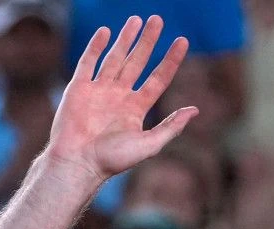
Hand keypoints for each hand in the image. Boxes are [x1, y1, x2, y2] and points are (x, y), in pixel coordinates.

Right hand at [46, 16, 195, 181]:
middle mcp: (119, 96)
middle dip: (147, 41)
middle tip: (157, 20)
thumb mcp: (149, 145)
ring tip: (136, 19)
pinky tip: (106, 32)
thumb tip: (195, 110)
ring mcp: (99, 90)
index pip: (158, 78)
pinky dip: (96, 46)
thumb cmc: (113, 160)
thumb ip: (171, 126)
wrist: (78, 163)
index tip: (182, 41)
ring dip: (125, 38)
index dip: (170, 60)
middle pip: (137, 62)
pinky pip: (88, 62)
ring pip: (115, 58)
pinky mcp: (79, 88)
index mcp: (136, 109)